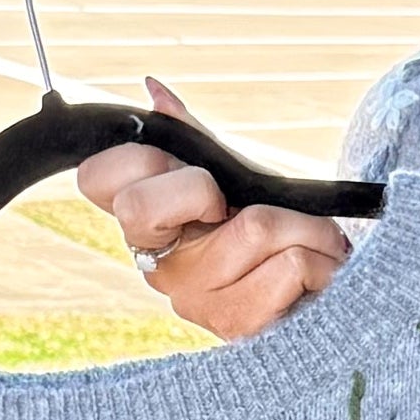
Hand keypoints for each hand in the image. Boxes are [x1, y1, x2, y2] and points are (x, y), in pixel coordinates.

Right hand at [72, 142, 353, 338]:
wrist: (324, 295)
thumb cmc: (274, 233)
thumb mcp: (234, 179)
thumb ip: (193, 139)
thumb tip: (153, 90)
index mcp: (146, 225)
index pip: (95, 178)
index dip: (141, 160)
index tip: (197, 176)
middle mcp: (158, 267)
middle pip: (143, 205)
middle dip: (210, 187)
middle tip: (249, 206)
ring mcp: (194, 303)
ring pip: (253, 226)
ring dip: (307, 226)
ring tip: (314, 241)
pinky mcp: (239, 329)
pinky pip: (291, 265)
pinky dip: (324, 258)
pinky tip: (322, 273)